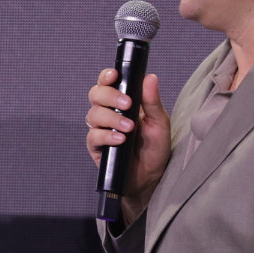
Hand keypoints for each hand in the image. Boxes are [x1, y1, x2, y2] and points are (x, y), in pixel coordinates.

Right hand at [85, 68, 169, 224]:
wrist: (151, 177)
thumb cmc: (155, 148)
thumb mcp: (160, 123)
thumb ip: (152, 101)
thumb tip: (150, 77)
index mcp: (123, 102)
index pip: (108, 83)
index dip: (107, 77)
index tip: (115, 76)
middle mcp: (109, 113)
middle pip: (96, 94)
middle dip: (110, 97)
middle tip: (127, 104)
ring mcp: (101, 130)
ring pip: (93, 114)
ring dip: (111, 118)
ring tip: (128, 128)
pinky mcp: (96, 147)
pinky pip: (93, 136)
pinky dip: (106, 136)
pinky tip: (119, 140)